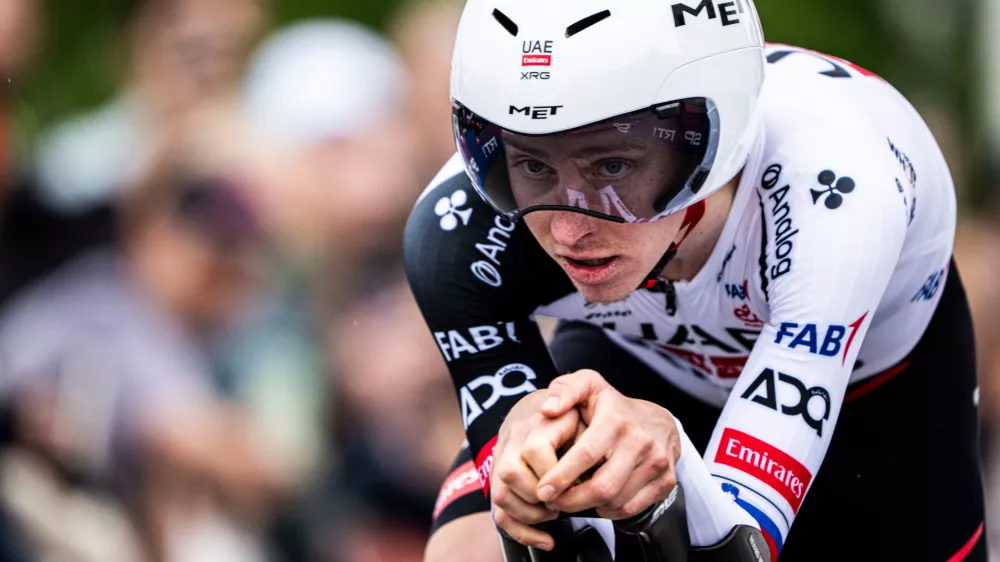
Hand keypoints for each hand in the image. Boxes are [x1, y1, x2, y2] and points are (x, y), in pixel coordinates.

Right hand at [490, 390, 582, 550]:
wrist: (543, 407)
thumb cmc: (571, 418)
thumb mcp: (586, 418)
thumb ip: (588, 437)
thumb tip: (600, 465)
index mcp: (537, 424)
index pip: (535, 450)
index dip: (555, 474)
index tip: (573, 486)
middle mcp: (513, 441)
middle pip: (510, 473)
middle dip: (539, 496)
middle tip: (561, 503)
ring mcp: (502, 462)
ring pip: (500, 494)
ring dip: (529, 514)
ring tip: (553, 515)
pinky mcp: (499, 480)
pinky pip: (500, 512)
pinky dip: (521, 532)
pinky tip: (546, 539)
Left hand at [535, 370, 680, 519]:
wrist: (657, 420)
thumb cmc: (611, 405)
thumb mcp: (587, 385)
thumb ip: (563, 390)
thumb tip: (548, 409)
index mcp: (616, 419)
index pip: (586, 455)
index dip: (561, 477)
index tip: (542, 490)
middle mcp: (640, 441)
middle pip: (602, 486)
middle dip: (572, 501)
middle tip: (553, 503)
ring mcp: (657, 462)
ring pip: (616, 501)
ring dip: (588, 507)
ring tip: (570, 501)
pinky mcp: (666, 480)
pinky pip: (632, 508)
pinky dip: (609, 511)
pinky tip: (596, 502)